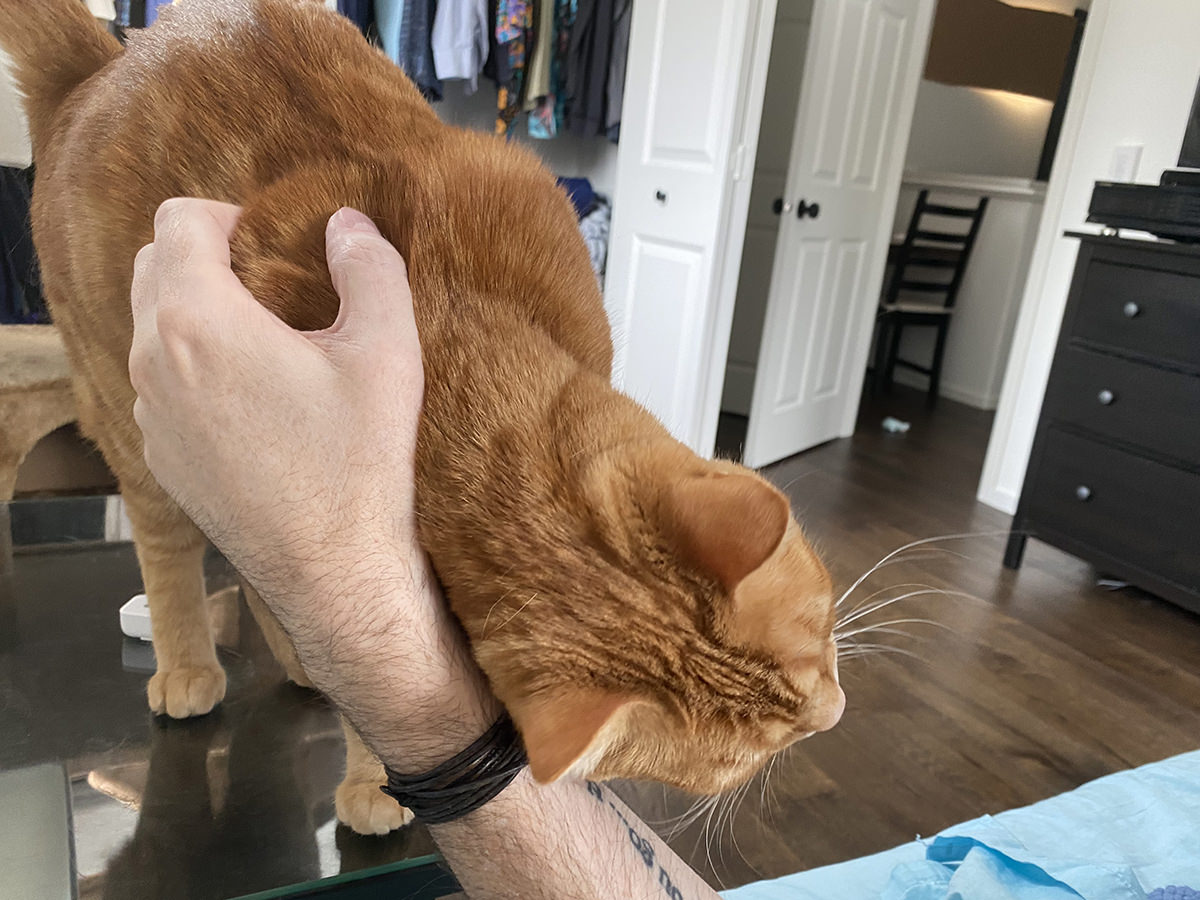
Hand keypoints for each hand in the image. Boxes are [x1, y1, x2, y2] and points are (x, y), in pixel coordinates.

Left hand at [130, 198, 494, 766]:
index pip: (178, 219)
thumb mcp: (388, 353)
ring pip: (153, 330)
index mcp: (199, 321)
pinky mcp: (160, 457)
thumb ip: (371, 268)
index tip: (276, 249)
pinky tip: (257, 408)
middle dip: (205, 261)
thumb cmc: (360, 463)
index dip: (230, 217)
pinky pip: (161, 386)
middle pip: (152, 267)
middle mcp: (155, 362)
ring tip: (268, 350)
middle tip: (275, 291)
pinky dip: (195, 374)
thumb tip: (348, 224)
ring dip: (198, 318)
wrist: (333, 570)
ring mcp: (150, 415)